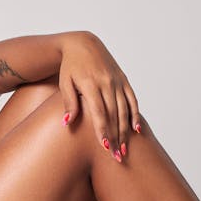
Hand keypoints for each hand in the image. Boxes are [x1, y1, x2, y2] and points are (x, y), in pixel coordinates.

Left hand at [57, 32, 141, 161]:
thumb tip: (67, 123)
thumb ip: (69, 102)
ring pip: (124, 110)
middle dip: (115, 137)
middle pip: (113, 115)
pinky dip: (135, 114)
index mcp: (91, 84)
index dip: (103, 130)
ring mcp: (117, 81)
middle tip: (117, 156)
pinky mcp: (123, 79)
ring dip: (125, 131)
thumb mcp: (65, 82)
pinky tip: (136, 129)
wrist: (82, 43)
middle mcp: (107, 83)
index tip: (105, 147)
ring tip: (125, 149)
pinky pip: (132, 99)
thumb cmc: (70, 66)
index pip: (99, 112)